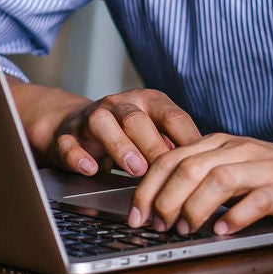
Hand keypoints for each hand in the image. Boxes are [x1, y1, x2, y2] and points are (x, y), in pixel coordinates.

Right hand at [42, 88, 201, 177]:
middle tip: (167, 171)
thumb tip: (204, 166)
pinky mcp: (67, 135)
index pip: (172, 117)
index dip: (187, 140)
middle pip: (137, 119)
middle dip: (153, 145)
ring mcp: (91, 118)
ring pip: (102, 124)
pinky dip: (79, 156)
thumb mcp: (155, 132)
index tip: (199, 166)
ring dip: (120, 146)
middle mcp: (120, 105)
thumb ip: (175, 144)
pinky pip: (69, 143)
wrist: (74, 126)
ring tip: (136, 169)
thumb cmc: (127, 134)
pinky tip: (90, 169)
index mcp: (149, 102)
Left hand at [127, 134, 272, 236]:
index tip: (136, 215)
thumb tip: (161, 206)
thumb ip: (204, 178)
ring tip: (186, 230)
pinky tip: (224, 232)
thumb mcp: (236, 169)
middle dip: (165, 199)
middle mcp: (238, 150)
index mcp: (220, 144)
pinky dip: (236, 218)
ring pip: (218, 180)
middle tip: (157, 226)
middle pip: (189, 168)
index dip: (148, 187)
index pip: (172, 158)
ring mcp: (264, 167)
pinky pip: (256, 200)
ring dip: (195, 207)